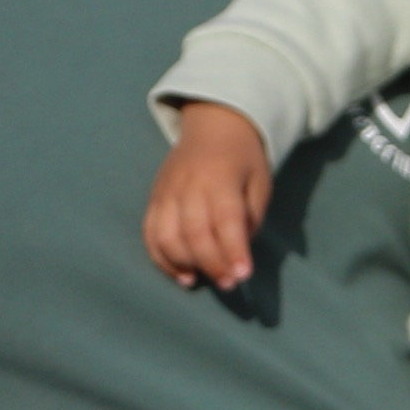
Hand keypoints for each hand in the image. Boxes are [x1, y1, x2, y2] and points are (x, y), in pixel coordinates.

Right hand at [144, 105, 274, 291]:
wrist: (214, 125)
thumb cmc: (243, 160)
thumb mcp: (260, 183)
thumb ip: (249, 219)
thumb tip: (234, 255)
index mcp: (220, 177)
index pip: (225, 219)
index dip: (233, 250)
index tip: (243, 275)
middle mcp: (188, 185)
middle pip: (194, 233)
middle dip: (212, 264)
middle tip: (229, 284)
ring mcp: (166, 192)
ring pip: (167, 237)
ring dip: (184, 264)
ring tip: (202, 279)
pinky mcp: (153, 199)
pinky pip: (150, 234)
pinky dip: (162, 259)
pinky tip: (181, 274)